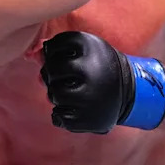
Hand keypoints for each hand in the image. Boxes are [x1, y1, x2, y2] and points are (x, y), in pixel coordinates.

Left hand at [39, 31, 164, 133]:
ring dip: (56, 94)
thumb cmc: (100, 65)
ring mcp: (90, 96)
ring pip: (53, 94)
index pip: (52, 48)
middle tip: (64, 78)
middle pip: (51, 71)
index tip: (65, 59)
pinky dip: (61, 114)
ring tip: (70, 92)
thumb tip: (31, 55)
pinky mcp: (89, 118)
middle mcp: (90, 69)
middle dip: (53, 75)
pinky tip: (73, 108)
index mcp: (89, 46)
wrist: (132, 92)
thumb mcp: (85, 49)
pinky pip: (58, 117)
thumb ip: (57, 49)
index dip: (53, 54)